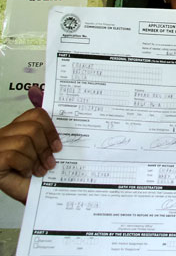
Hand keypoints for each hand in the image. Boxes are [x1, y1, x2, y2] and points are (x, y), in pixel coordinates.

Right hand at [0, 88, 61, 202]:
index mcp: (17, 129)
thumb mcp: (43, 149)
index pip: (36, 114)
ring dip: (36, 159)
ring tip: (39, 170)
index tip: (58, 145)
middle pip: (33, 127)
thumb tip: (36, 90)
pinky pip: (14, 155)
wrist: (28, 196)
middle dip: (45, 146)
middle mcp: (4, 134)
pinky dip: (25, 166)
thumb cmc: (32, 175)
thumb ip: (43, 125)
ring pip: (24, 140)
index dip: (50, 128)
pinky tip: (26, 174)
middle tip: (50, 161)